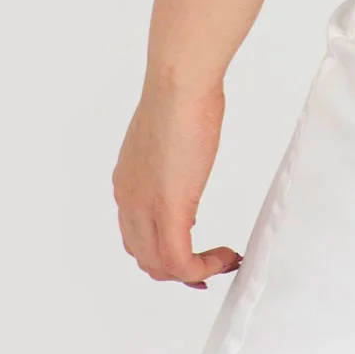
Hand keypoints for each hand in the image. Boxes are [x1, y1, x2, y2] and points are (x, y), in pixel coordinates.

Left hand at [113, 79, 241, 287]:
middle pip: (145, 258)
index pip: (136, 234)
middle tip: (212, 265)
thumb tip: (187, 159)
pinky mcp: (169, 210)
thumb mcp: (171, 133)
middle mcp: (129, 200)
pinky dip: (203, 269)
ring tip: (224, 259)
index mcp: (127, 182)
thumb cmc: (182, 92)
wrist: (180, 81)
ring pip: (160, 267)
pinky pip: (180, 262)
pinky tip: (227, 256)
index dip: (163, 250)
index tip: (195, 249)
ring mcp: (144, 208)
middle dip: (180, 269)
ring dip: (194, 272)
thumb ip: (172, 156)